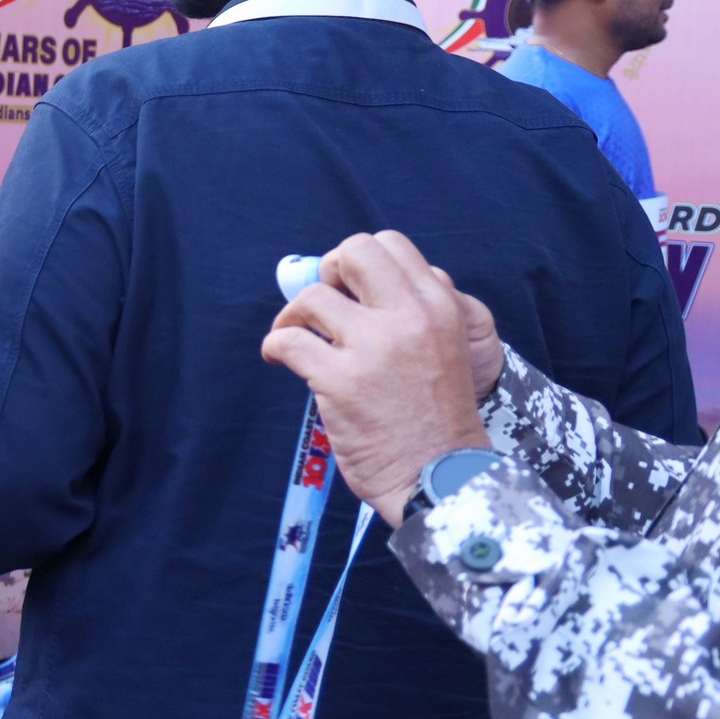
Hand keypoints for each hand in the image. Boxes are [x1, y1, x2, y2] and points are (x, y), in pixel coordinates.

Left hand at [259, 231, 495, 527]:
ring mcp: (374, 347)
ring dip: (292, 318)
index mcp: (439, 307)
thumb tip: (353, 284)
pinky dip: (274, 347)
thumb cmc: (435, 417)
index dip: (357, 263)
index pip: (390, 244)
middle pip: (352, 252)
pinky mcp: (341, 380)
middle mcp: (410, 318)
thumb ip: (411, 311)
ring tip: (294, 342)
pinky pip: (288, 341)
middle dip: (326, 274)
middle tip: (321, 309)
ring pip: (312, 298)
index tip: (348, 292)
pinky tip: (278, 360)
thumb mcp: (445, 348)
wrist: (439, 474)